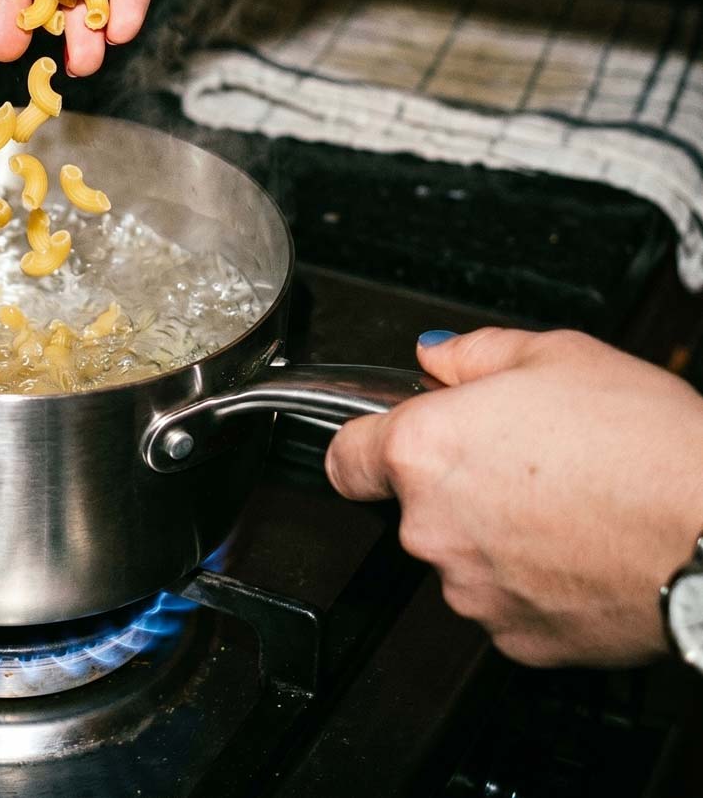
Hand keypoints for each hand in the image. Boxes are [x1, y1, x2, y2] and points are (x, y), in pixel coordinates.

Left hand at [325, 327, 702, 666]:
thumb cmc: (645, 445)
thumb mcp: (556, 354)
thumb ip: (473, 353)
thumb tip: (435, 357)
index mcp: (424, 450)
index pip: (345, 457)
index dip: (368, 444)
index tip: (390, 442)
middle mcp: (432, 525)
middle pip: (414, 505)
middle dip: (456, 483)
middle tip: (523, 460)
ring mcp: (472, 589)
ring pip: (461, 555)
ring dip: (493, 534)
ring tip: (566, 504)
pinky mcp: (516, 638)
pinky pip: (505, 602)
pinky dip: (531, 582)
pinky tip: (580, 550)